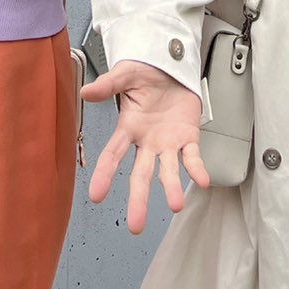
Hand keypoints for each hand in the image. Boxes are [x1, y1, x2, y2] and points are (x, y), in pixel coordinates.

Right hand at [84, 59, 207, 233]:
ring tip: (175, 205)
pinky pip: (193, 156)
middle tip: (135, 225)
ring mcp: (168, 142)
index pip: (113, 154)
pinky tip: (202, 181)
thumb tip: (85, 93)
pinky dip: (198, 169)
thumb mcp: (125, 74)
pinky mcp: (188, 136)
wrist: (170, 63)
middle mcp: (147, 141)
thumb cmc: (145, 71)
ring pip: (168, 170)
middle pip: (140, 173)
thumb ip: (107, 85)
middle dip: (138, 199)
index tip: (96, 195)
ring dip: (172, 188)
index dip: (104, 174)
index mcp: (128, 127)